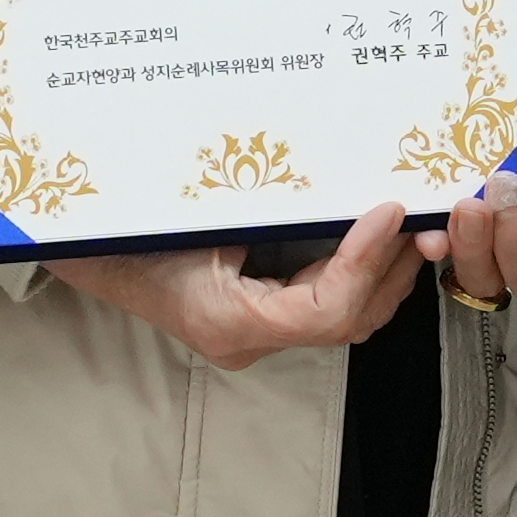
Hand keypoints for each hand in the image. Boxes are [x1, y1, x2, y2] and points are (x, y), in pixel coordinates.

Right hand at [55, 206, 427, 374]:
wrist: (92, 253)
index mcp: (229, 321)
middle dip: (392, 269)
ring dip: (385, 271)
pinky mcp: (264, 317)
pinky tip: (378, 233)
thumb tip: (336, 176)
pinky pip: (325, 304)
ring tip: (413, 221)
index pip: (322, 310)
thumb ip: (260, 209)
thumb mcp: (193, 212)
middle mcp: (250, 340)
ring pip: (345, 319)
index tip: (387, 212)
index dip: (363, 262)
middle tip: (424, 217)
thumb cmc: (132, 230)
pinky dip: (360, 270)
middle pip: (347, 321)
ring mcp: (258, 335)